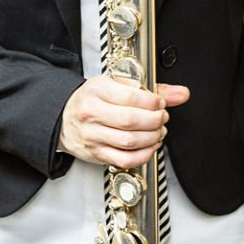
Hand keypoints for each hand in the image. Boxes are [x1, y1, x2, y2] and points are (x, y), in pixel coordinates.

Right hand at [58, 76, 189, 166]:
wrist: (62, 116)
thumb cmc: (90, 99)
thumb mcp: (114, 84)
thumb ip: (150, 88)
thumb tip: (181, 93)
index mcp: (96, 90)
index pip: (130, 97)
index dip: (152, 101)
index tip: (161, 102)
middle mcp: (92, 113)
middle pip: (130, 120)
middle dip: (154, 120)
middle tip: (162, 117)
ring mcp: (93, 135)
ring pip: (129, 141)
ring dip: (152, 138)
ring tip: (158, 131)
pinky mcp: (96, 154)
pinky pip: (124, 160)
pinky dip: (143, 155)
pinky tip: (150, 146)